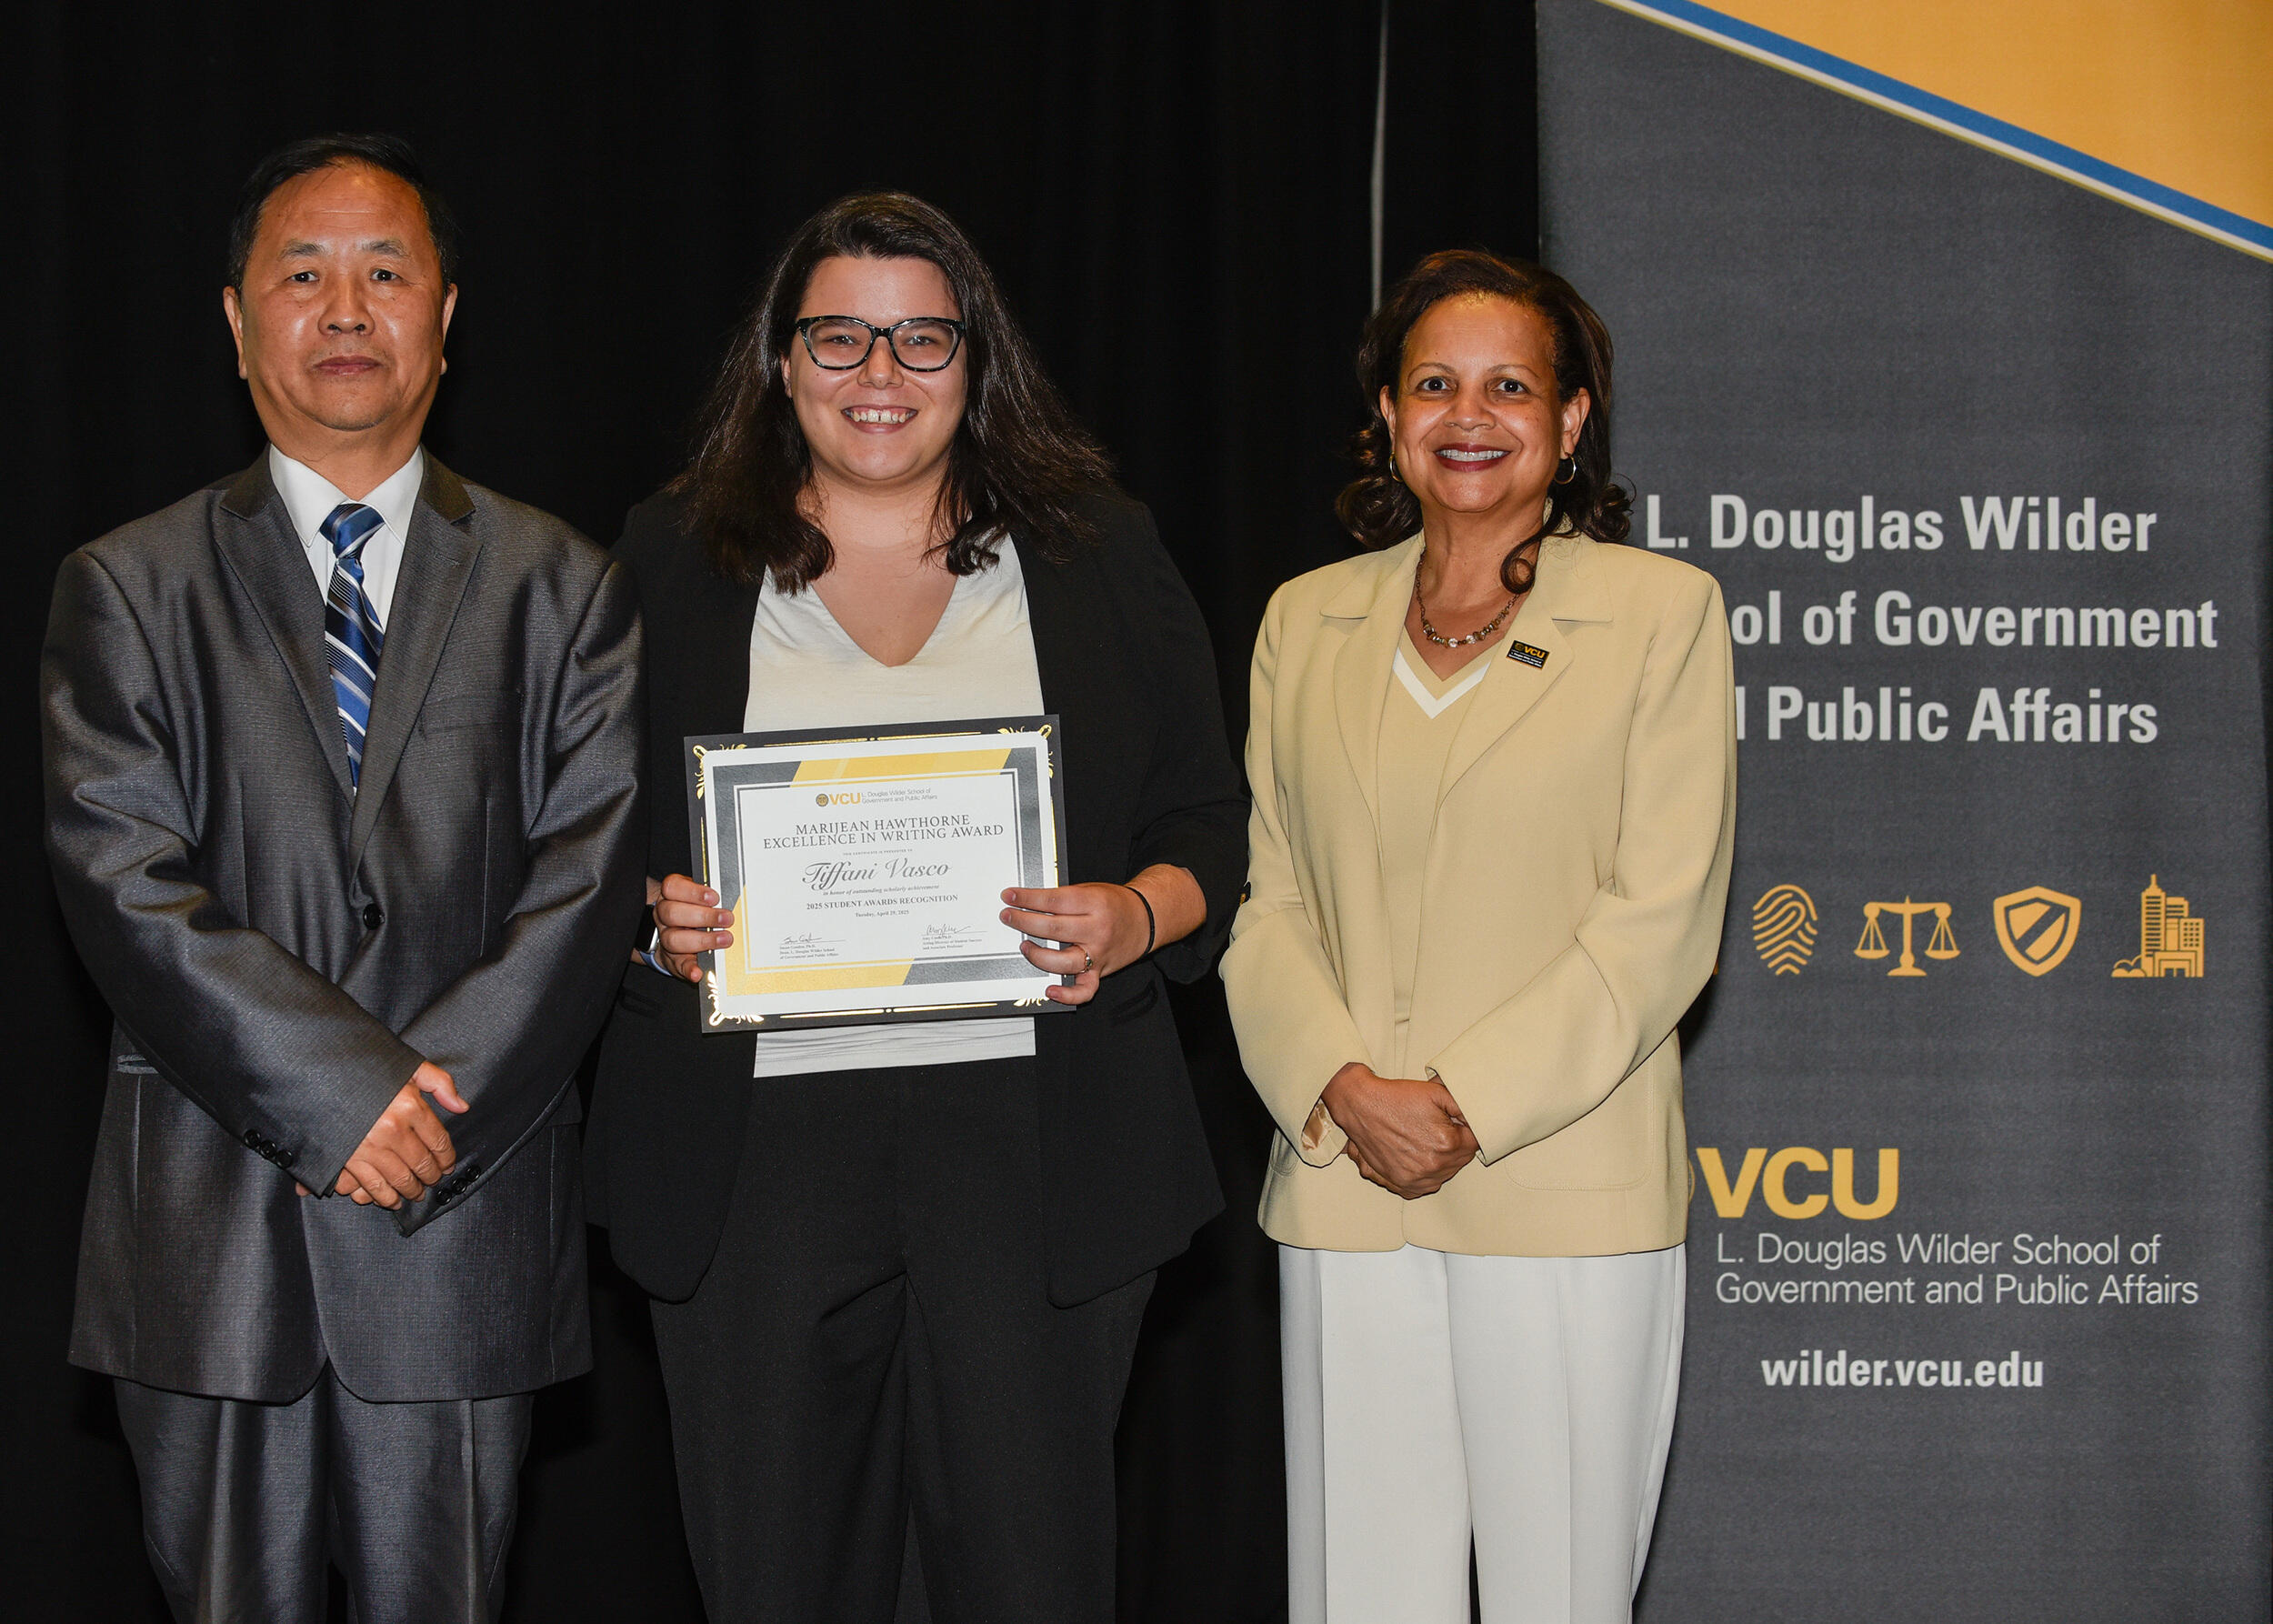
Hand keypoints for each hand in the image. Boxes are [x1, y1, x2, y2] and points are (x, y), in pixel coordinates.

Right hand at [328, 1062, 469, 1208]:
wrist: (318, 1076)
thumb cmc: (365, 1070)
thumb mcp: (407, 1066)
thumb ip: (439, 1083)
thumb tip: (462, 1106)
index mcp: (410, 1106)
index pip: (438, 1141)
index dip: (446, 1157)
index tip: (447, 1164)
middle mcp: (393, 1129)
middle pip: (422, 1163)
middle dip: (431, 1176)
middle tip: (433, 1180)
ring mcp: (370, 1147)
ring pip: (401, 1179)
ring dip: (411, 1190)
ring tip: (417, 1194)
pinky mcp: (348, 1160)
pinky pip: (373, 1186)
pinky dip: (385, 1198)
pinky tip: (393, 1201)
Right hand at [643, 872, 730, 983]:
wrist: (678, 936)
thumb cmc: (696, 911)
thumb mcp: (700, 898)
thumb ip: (711, 897)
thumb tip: (734, 898)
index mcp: (670, 896)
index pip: (672, 887)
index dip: (693, 892)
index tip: (714, 898)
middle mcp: (664, 916)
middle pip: (672, 913)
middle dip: (703, 916)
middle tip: (727, 919)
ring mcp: (666, 938)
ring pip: (673, 939)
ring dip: (702, 940)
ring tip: (724, 940)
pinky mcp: (673, 960)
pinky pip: (678, 965)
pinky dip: (689, 969)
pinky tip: (699, 972)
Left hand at [999, 882, 1154, 1005]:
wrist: (1147, 919)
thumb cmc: (1116, 904)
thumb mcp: (1091, 890)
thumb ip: (1064, 898)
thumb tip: (1030, 902)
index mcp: (1094, 903)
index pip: (1054, 901)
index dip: (1028, 898)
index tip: (1010, 896)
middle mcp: (1097, 929)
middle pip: (1053, 928)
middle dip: (1024, 922)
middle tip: (1008, 916)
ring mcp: (1099, 953)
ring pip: (1062, 961)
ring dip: (1037, 955)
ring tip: (1024, 946)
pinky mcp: (1101, 971)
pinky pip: (1084, 989)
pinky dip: (1067, 994)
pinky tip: (1050, 989)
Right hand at [1320, 1063, 1478, 1198]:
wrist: (1360, 1106)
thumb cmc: (1395, 1098)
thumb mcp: (1436, 1092)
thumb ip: (1465, 1107)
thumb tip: (1479, 1119)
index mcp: (1446, 1144)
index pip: (1475, 1143)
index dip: (1467, 1130)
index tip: (1457, 1123)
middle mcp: (1432, 1166)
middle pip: (1461, 1161)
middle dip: (1456, 1145)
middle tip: (1440, 1128)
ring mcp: (1415, 1179)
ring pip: (1445, 1175)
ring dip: (1442, 1161)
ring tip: (1426, 1140)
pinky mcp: (1400, 1184)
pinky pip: (1424, 1186)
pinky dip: (1425, 1175)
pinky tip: (1417, 1156)